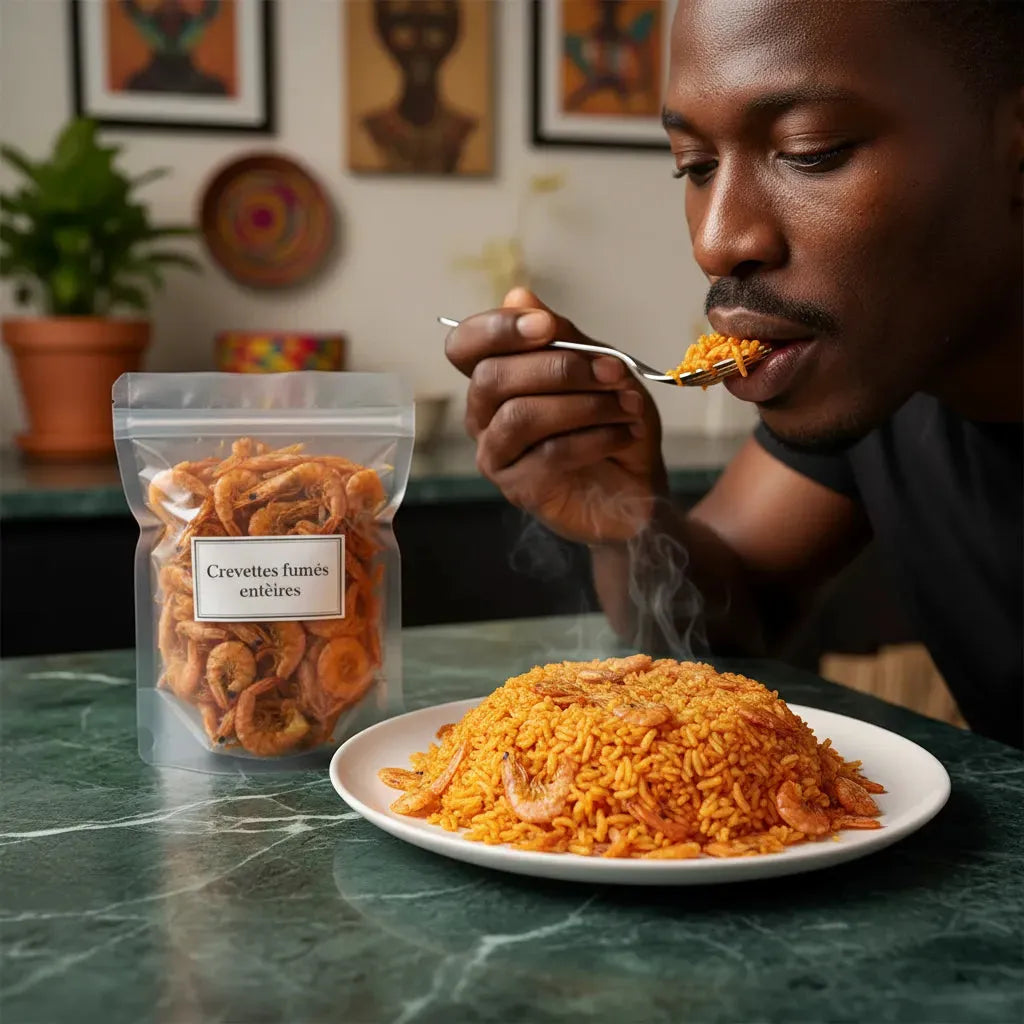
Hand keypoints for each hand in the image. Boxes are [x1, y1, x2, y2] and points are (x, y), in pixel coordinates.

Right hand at [445, 288, 668, 543]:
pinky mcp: (518, 488)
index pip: (465, 345)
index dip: (497, 329)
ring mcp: (496, 454)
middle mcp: (483, 415)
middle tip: (613, 370)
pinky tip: (625, 433)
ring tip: (627, 406)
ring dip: (582, 404)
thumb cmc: (613, 422)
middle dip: (557, 367)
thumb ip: (563, 336)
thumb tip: (518, 296)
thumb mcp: (600, 368)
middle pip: (492, 378)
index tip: (546, 325)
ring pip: (519, 416)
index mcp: (495, 376)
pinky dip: (595, 438)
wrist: (636, 487)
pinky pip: (549, 453)